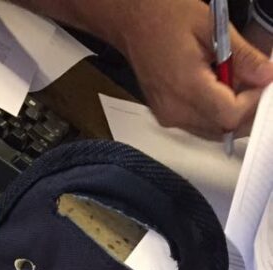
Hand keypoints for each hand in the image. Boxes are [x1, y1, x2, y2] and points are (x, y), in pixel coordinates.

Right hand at [112, 0, 272, 138]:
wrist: (133, 21)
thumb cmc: (165, 16)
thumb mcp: (213, 27)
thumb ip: (243, 56)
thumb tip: (266, 76)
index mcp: (186, 87)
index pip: (230, 115)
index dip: (254, 102)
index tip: (264, 82)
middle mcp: (174, 110)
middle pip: (223, 129)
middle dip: (246, 110)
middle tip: (257, 82)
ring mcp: (168, 116)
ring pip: (213, 131)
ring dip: (232, 112)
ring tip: (238, 82)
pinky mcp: (165, 116)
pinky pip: (199, 125)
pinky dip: (216, 113)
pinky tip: (220, 89)